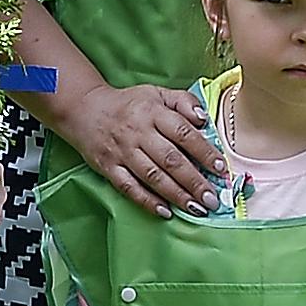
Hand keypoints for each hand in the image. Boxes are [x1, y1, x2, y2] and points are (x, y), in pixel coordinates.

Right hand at [50, 82, 222, 217]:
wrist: (84, 109)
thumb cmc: (128, 104)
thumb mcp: (157, 93)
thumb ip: (183, 102)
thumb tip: (204, 119)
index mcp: (153, 112)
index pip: (184, 134)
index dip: (204, 152)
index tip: (221, 168)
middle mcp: (138, 133)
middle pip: (171, 160)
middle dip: (194, 181)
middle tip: (212, 199)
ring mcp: (122, 152)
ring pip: (153, 176)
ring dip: (176, 195)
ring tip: (196, 208)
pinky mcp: (109, 167)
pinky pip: (129, 187)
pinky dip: (147, 201)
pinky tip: (165, 212)